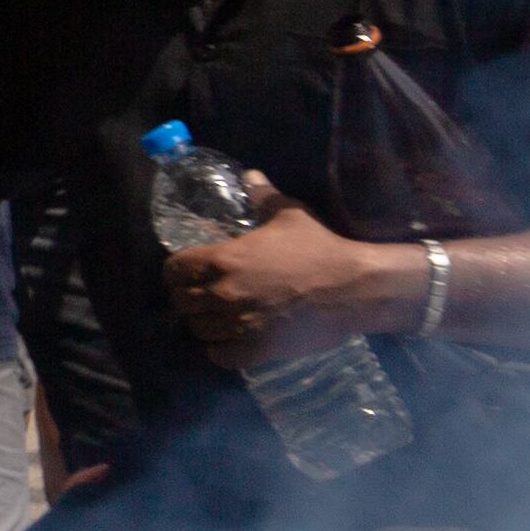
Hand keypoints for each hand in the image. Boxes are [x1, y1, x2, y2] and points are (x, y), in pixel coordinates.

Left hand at [166, 184, 410, 365]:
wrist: (355, 288)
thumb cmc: (321, 248)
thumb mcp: (290, 214)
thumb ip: (262, 196)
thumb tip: (250, 174)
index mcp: (224, 260)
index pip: (174, 270)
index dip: (176, 270)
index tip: (187, 271)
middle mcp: (223, 294)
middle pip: (180, 302)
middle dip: (187, 297)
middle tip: (201, 294)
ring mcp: (237, 325)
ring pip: (197, 330)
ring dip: (203, 323)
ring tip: (216, 316)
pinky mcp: (255, 350)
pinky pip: (219, 355)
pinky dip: (220, 349)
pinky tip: (230, 340)